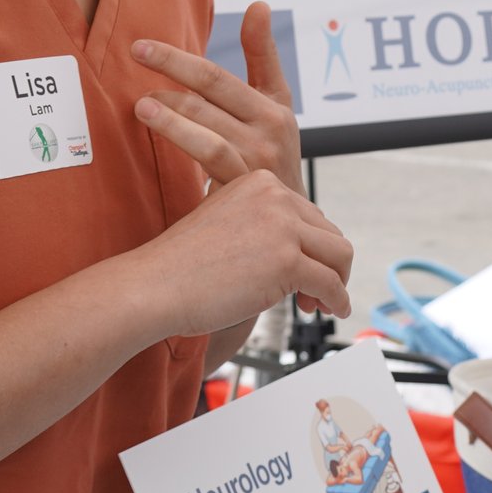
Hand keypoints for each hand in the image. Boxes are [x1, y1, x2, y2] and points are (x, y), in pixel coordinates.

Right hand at [130, 168, 353, 334]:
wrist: (153, 286)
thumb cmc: (180, 265)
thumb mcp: (225, 223)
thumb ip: (261, 226)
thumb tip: (299, 251)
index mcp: (259, 182)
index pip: (308, 213)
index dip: (310, 247)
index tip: (304, 270)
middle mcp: (275, 196)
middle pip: (328, 231)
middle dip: (326, 264)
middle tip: (314, 292)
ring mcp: (282, 226)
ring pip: (338, 254)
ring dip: (337, 281)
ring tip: (324, 303)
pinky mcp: (287, 260)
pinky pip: (330, 283)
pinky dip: (336, 299)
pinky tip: (331, 310)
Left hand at [132, 4, 303, 192]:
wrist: (294, 218)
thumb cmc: (275, 152)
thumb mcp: (277, 102)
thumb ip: (263, 55)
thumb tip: (258, 4)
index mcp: (274, 106)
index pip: (219, 76)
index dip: (179, 59)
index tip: (141, 47)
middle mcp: (270, 130)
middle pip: (209, 94)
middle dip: (169, 75)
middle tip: (134, 62)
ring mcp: (257, 159)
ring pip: (207, 128)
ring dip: (171, 115)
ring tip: (141, 105)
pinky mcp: (245, 186)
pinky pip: (210, 158)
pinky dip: (183, 141)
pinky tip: (157, 134)